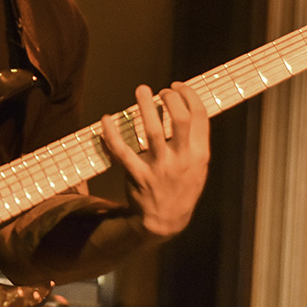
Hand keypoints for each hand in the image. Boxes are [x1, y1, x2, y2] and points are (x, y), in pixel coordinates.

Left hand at [100, 82, 209, 238]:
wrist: (166, 220)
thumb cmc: (182, 186)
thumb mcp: (198, 166)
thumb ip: (195, 140)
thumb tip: (185, 105)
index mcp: (200, 154)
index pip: (199, 116)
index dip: (188, 95)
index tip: (177, 86)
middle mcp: (182, 159)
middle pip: (179, 119)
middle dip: (170, 98)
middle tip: (160, 91)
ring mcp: (160, 168)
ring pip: (152, 130)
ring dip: (145, 106)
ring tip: (141, 90)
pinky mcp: (138, 175)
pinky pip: (122, 151)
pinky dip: (112, 133)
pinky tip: (106, 119)